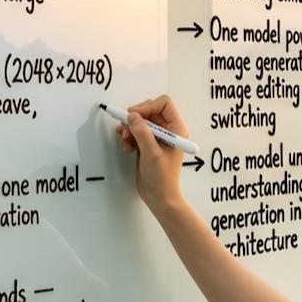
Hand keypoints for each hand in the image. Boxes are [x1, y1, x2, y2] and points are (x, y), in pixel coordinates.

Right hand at [116, 95, 189, 213]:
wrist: (159, 197)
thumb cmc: (162, 178)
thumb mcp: (152, 154)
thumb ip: (142, 133)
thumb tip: (132, 116)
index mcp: (176, 129)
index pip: (164, 104)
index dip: (148, 106)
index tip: (134, 116)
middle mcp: (168, 130)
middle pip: (149, 110)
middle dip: (135, 119)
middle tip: (125, 130)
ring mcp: (157, 137)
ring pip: (140, 121)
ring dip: (129, 128)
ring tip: (125, 141)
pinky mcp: (147, 144)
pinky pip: (135, 131)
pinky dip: (128, 136)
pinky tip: (127, 148)